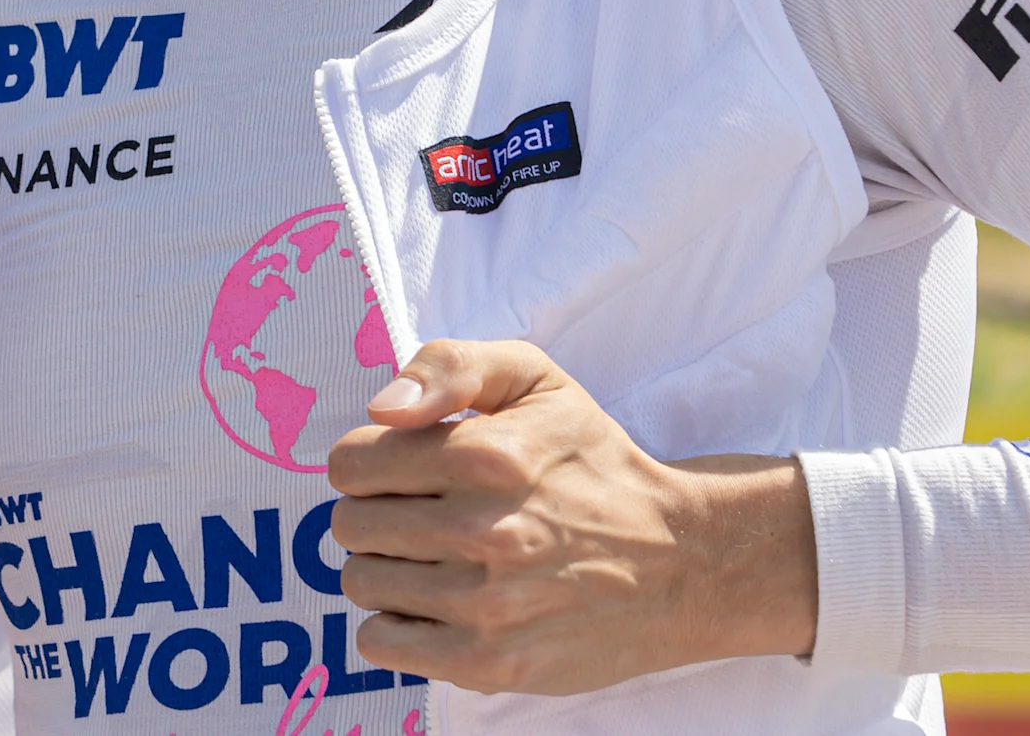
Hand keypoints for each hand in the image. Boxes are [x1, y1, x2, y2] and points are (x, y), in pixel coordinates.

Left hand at [325, 339, 816, 694]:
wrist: (680, 561)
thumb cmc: (592, 463)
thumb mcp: (535, 379)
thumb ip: (449, 366)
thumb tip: (380, 409)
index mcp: (484, 453)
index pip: (350, 463)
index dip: (370, 461)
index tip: (405, 470)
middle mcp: (482, 531)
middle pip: (349, 526)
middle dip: (376, 513)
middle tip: (424, 515)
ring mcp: (486, 605)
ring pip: (361, 583)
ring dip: (387, 569)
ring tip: (438, 559)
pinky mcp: (491, 662)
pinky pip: (381, 643)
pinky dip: (397, 624)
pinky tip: (439, 605)